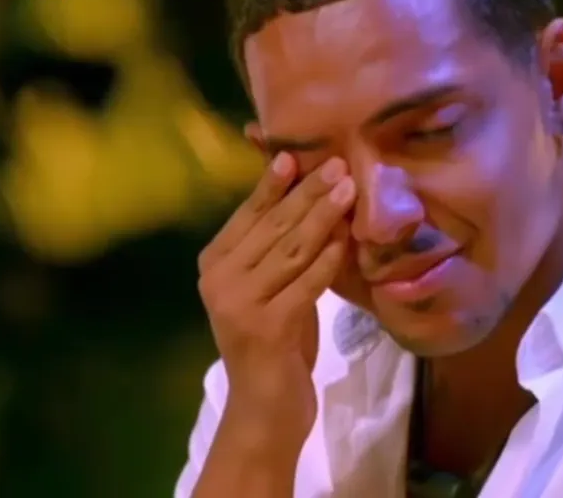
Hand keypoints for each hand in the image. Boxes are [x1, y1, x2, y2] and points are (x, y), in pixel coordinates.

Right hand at [197, 153, 355, 445]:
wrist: (265, 408)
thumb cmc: (276, 340)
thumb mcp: (272, 285)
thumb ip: (279, 244)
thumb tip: (307, 187)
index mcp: (214, 263)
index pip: (248, 214)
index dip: (274, 184)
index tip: (298, 155)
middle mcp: (219, 280)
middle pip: (272, 227)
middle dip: (307, 193)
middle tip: (339, 165)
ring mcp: (239, 305)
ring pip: (290, 250)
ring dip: (322, 217)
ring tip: (348, 190)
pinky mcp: (266, 328)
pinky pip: (305, 284)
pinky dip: (327, 260)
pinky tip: (345, 239)